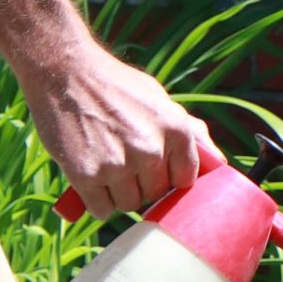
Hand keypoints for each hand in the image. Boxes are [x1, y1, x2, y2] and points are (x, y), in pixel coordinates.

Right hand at [22, 44, 218, 217]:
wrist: (64, 71)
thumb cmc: (114, 86)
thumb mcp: (158, 99)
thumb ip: (189, 131)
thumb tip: (219, 163)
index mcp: (175, 128)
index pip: (185, 180)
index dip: (168, 177)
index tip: (153, 168)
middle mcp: (150, 148)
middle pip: (155, 195)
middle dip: (141, 184)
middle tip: (122, 160)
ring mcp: (118, 164)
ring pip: (129, 205)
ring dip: (117, 194)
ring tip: (105, 165)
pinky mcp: (87, 175)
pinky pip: (102, 210)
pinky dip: (95, 201)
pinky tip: (90, 178)